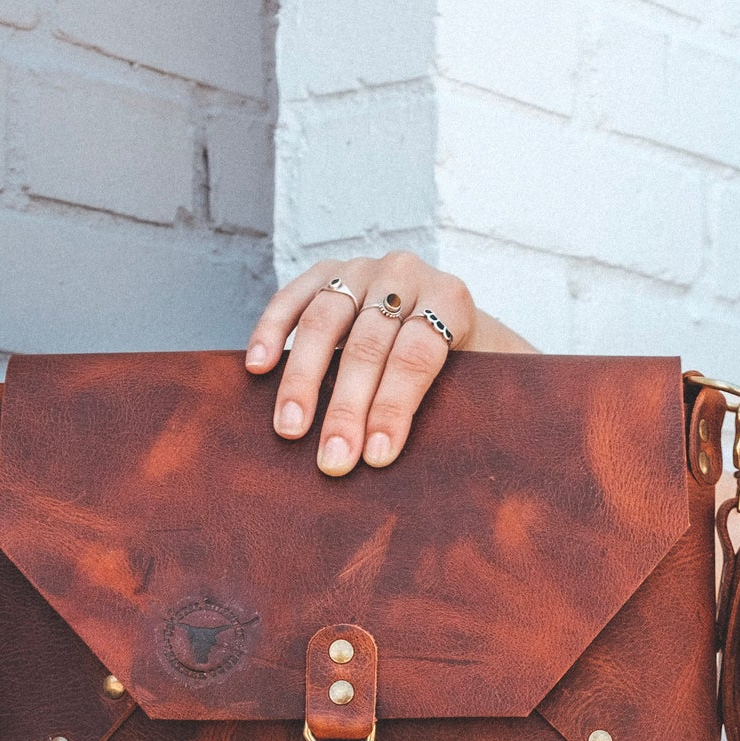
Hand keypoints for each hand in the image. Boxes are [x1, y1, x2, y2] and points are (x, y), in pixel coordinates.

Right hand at [244, 252, 530, 475]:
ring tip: (290, 429)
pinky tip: (257, 367)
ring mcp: (362, 269)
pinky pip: (292, 298)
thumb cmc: (467, 366)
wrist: (451, 319)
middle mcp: (405, 274)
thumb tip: (444, 471)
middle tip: (333, 460)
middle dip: (348, 408)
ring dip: (302, 379)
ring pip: (324, 320)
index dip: (395, 407)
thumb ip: (467, 407)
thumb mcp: (482, 380)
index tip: (376, 456)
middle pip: (368, 343)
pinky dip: (271, 331)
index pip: (417, 356)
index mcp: (451, 299)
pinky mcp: (327, 271)